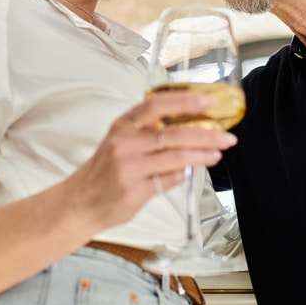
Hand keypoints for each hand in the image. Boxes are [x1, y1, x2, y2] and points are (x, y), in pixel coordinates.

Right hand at [60, 91, 236, 231]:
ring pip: (176, 158)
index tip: (210, 101)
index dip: (186, 101)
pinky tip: (193, 171)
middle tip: (227, 136)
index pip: (158, 105)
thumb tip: (189, 128)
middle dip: (206, 134)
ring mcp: (130, 168)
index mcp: (123, 125)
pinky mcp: (135, 191)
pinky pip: (169, 181)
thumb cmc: (103, 171)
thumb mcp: (120, 142)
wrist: (78, 203)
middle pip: (174, 134)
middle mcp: (125, 143)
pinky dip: (184, 175)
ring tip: (218, 153)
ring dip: (202, 156)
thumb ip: (149, 134)